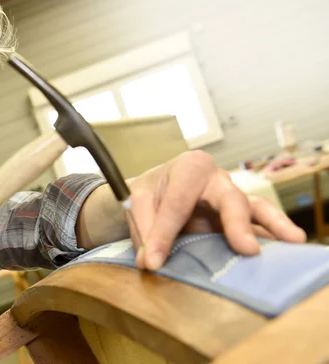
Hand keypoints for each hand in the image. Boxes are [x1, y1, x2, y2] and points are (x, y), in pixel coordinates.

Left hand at [128, 151, 305, 270]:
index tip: (153, 261)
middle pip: (230, 198)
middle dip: (237, 223)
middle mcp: (216, 179)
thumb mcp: (136, 203)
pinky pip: (259, 225)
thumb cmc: (151, 191)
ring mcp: (232, 198)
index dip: (163, 233)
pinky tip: (286, 249)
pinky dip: (272, 235)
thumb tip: (150, 262)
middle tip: (245, 248)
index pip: (177, 202)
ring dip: (273, 226)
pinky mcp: (240, 217)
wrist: (156, 190)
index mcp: (189, 167)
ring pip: (255, 209)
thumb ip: (143, 229)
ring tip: (291, 241)